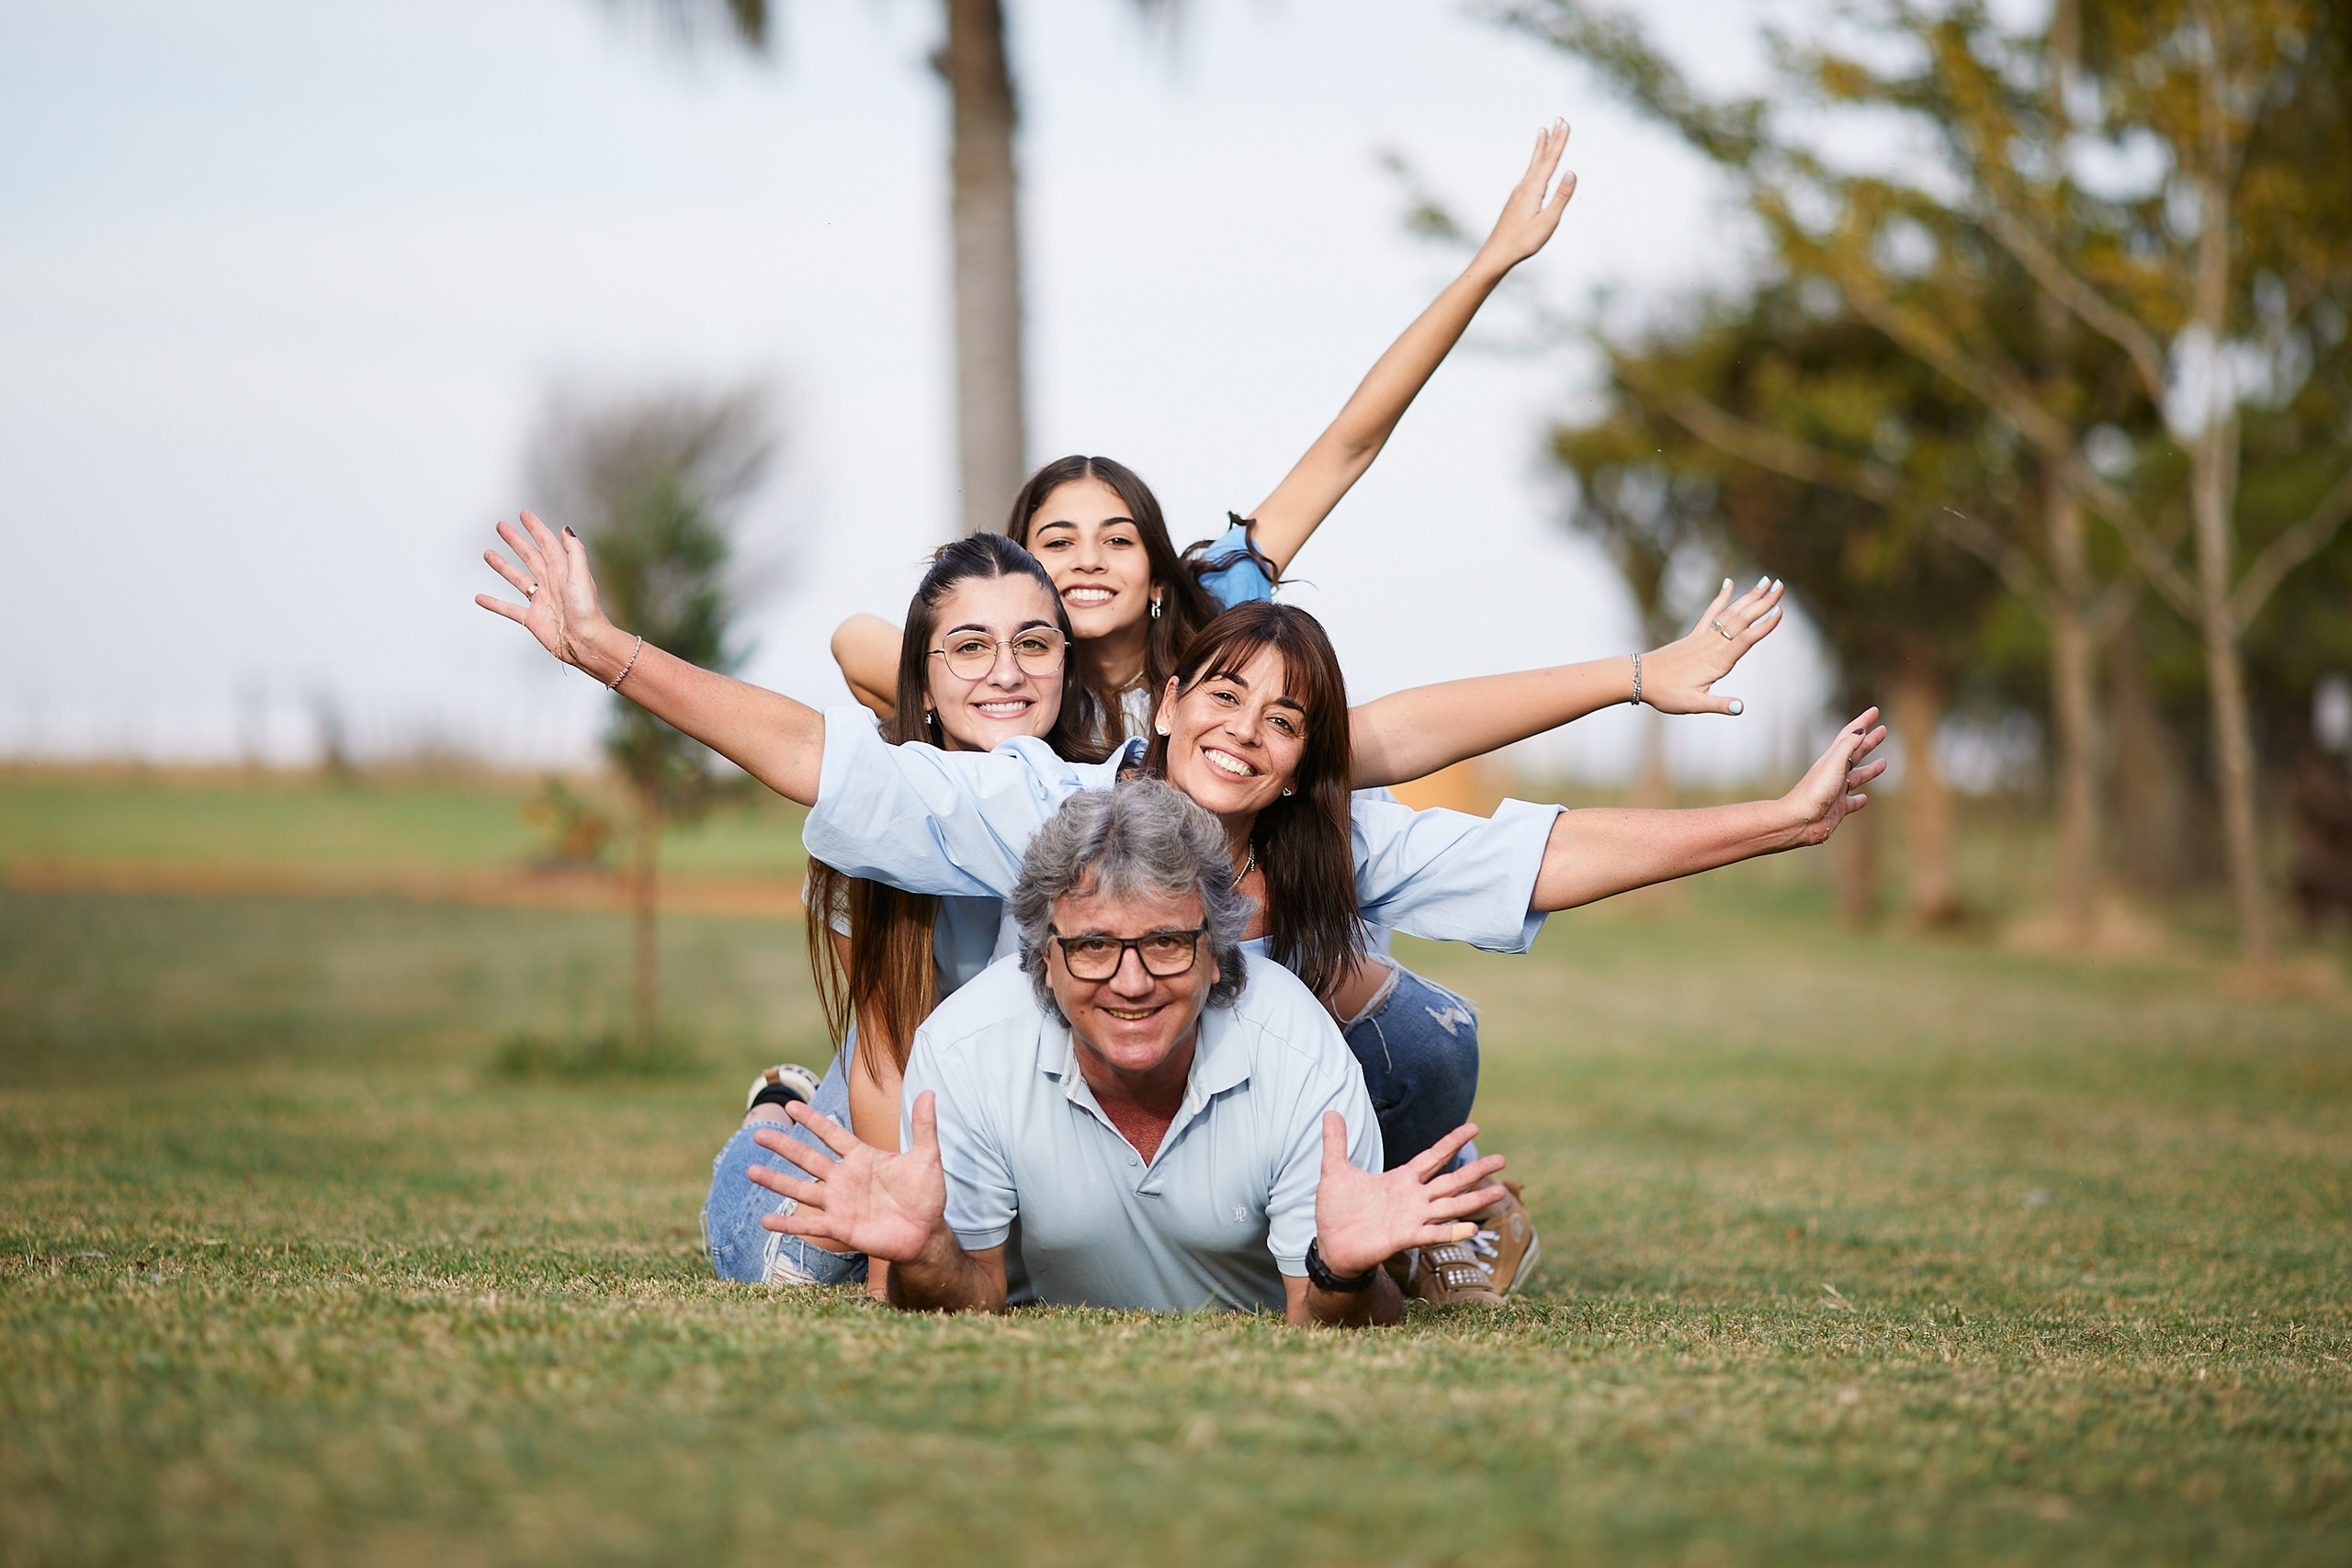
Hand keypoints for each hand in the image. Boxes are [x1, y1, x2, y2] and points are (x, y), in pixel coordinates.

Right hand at [475, 509, 622, 676]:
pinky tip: (479, 598)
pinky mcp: (532, 619)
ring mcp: (541, 601)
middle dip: (515, 541)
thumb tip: (565, 528)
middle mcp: (551, 583)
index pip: (547, 543)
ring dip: (502, 566)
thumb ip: (574, 552)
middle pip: (529, 556)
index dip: (536, 528)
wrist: (586, 642)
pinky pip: (508, 609)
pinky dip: (494, 604)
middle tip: (500, 526)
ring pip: (517, 578)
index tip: (524, 514)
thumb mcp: (582, 576)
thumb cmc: (587, 610)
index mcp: (563, 571)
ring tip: (488, 553)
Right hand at [747, 1093, 949, 1264]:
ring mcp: (839, 1203)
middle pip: (807, 1158)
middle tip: (758, 1133)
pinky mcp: (840, 1227)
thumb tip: (930, 1092)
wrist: (926, 1234)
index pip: (832, 1134)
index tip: (792, 1105)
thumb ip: (924, 1126)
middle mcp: (844, 1179)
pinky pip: (809, 1224)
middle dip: (783, 1146)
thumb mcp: (927, 1157)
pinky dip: (787, 1224)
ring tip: (751, 1170)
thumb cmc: (926, 1195)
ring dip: (776, 1181)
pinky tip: (765, 1220)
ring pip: (801, 1189)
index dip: (813, 1121)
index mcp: (862, 1158)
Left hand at [1313, 1115, 1506, 1278]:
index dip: (1452, 1142)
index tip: (1474, 1126)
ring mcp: (1412, 1219)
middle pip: (1451, 1181)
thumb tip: (1331, 1111)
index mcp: (1401, 1180)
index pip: (1433, 1157)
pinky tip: (1472, 1228)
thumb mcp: (1335, 1170)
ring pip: (1450, 1207)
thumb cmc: (1336, 1212)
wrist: (1330, 1246)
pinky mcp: (1404, 1238)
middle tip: (1502, 1158)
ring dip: (1474, 1201)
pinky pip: (1432, 1234)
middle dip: (1476, 1170)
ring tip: (1500, 1193)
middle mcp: (1413, 1198)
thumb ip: (1336, 1141)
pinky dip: (1452, 1231)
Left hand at [1474, 119, 1577, 271]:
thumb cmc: (1523, 241)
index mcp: (1533, 189)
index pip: (1550, 160)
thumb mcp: (1548, 221)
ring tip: (1543, 132)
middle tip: (1559, 119)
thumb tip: (1570, 173)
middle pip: (1541, 157)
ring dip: (1541, 147)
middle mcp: (1524, 186)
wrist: (1497, 252)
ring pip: (1533, 164)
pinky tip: (1535, 165)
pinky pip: (1529, 174)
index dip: (1559, 141)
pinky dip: (1535, 162)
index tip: (1565, 124)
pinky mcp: (1516, 199)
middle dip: (1552, 138)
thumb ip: (1560, 196)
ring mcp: (1518, 192)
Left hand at [1640, 576, 1786, 715]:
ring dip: (1749, 597)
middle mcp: (1712, 645)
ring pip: (1730, 613)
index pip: (1744, 640)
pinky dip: (1721, 597)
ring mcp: (1703, 637)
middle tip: (1781, 585)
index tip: (1780, 611)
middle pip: (1742, 620)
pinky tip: (1729, 583)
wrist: (1638, 678)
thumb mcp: (1692, 705)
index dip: (1763, 627)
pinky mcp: (1694, 635)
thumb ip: (1718, 705)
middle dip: (1763, 603)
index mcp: (1716, 662)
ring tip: (1766, 581)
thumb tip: (1740, 708)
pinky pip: (1710, 612)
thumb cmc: (1665, 694)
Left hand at [1782, 708, 1889, 846]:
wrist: (1799, 821)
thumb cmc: (1814, 791)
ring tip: (1884, 762)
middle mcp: (1835, 773)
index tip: (1874, 711)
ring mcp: (1837, 791)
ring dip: (1871, 769)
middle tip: (1883, 730)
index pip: (1850, 735)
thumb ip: (1847, 746)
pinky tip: (1864, 798)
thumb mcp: (1833, 764)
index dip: (1863, 722)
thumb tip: (1860, 729)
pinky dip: (1860, 799)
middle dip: (1870, 741)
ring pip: (1857, 776)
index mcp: (1833, 759)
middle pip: (1856, 752)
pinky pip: (1852, 802)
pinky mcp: (1838, 809)